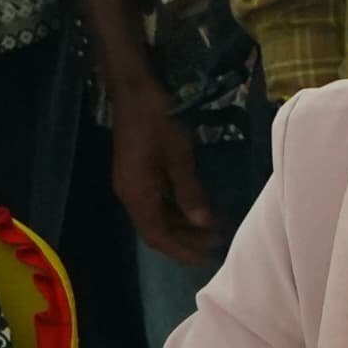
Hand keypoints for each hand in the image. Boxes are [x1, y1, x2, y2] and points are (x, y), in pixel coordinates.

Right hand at [110, 80, 224, 269]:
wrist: (133, 87)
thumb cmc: (157, 118)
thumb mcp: (179, 156)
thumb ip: (190, 192)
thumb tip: (203, 224)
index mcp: (136, 195)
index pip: (159, 237)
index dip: (183, 251)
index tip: (208, 260)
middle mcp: (130, 195)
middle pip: (157, 230)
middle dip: (186, 240)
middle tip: (217, 244)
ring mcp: (132, 183)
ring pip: (157, 216)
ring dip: (182, 225)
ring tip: (212, 229)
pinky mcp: (137, 172)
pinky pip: (156, 201)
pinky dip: (176, 210)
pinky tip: (195, 209)